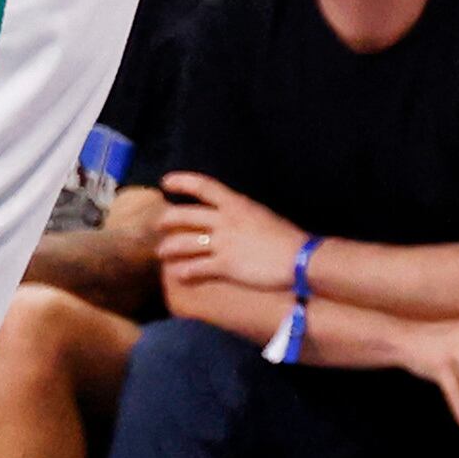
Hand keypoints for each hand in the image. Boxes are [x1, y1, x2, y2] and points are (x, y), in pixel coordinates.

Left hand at [153, 169, 307, 297]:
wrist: (300, 258)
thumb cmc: (287, 238)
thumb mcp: (261, 216)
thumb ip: (242, 215)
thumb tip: (231, 216)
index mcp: (236, 204)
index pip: (203, 186)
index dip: (182, 181)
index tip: (166, 182)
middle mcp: (225, 220)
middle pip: (184, 215)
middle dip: (166, 220)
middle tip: (158, 224)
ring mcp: (223, 243)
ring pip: (184, 242)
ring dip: (169, 248)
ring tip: (162, 253)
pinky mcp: (225, 265)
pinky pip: (197, 267)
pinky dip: (185, 272)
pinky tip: (180, 275)